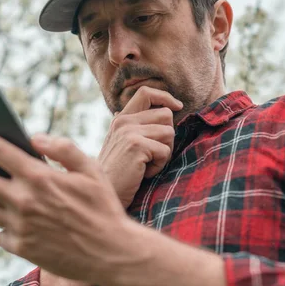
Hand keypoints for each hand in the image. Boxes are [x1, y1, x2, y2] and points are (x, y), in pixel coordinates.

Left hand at [0, 129, 142, 284]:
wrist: (111, 252)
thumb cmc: (104, 207)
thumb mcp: (92, 171)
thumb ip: (63, 149)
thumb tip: (34, 139)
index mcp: (40, 176)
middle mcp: (24, 200)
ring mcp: (20, 226)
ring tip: (5, 200)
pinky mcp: (22, 248)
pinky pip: (0, 234)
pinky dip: (8, 228)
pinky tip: (25, 225)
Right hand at [98, 86, 182, 208]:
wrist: (106, 193)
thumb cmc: (119, 173)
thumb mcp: (122, 144)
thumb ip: (134, 127)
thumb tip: (148, 110)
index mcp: (122, 119)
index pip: (146, 93)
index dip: (165, 97)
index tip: (178, 106)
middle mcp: (124, 121)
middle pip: (166, 114)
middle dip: (168, 136)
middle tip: (154, 154)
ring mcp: (129, 132)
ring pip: (169, 132)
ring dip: (164, 153)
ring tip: (147, 164)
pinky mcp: (136, 145)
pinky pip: (165, 151)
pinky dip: (159, 166)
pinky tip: (144, 173)